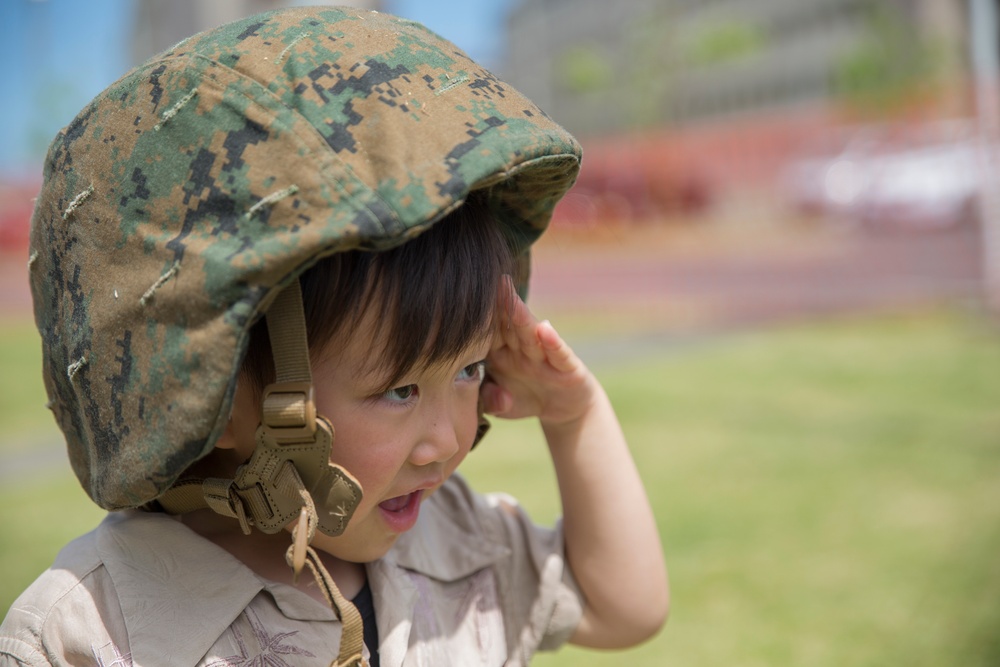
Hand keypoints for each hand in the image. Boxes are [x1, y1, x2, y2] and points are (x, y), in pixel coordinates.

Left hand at [481, 277, 597, 428]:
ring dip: (520, 316)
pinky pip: (557, 353)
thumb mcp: (503, 406)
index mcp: (500, 355)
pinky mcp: (566, 367)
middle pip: (506, 326)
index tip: (459, 300)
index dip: (475, 319)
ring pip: (529, 334)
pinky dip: (552, 341)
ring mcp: (544, 357)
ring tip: (511, 297)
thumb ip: (491, 401)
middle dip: (497, 305)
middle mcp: (521, 350)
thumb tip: (495, 396)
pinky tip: (545, 328)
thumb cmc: (526, 399)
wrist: (564, 408)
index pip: (485, 334)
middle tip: (486, 282)